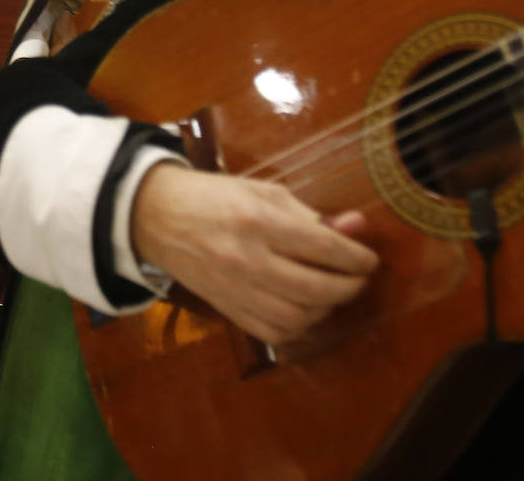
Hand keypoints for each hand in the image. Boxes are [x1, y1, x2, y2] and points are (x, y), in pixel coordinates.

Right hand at [131, 162, 378, 345]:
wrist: (155, 215)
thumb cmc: (213, 196)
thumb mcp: (263, 192)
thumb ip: (309, 214)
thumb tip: (355, 227)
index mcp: (258, 220)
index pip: (325, 247)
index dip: (357, 257)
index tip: (368, 258)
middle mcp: (247, 259)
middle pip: (318, 288)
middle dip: (349, 286)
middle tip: (357, 278)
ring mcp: (234, 289)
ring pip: (298, 317)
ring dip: (326, 309)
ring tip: (330, 293)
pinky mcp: (225, 308)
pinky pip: (273, 333)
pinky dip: (298, 327)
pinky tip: (303, 310)